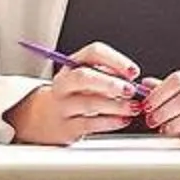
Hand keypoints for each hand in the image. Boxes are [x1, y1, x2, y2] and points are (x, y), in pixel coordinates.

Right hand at [5, 42, 146, 144]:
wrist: (46, 118)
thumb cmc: (76, 95)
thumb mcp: (88, 79)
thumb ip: (108, 75)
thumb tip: (132, 79)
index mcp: (72, 65)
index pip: (93, 53)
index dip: (116, 60)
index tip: (133, 72)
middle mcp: (64, 83)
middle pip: (84, 77)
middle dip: (111, 83)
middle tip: (130, 90)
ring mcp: (62, 105)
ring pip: (89, 103)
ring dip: (116, 105)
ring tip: (133, 107)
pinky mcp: (66, 127)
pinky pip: (90, 124)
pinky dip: (110, 122)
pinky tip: (123, 120)